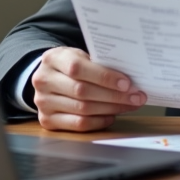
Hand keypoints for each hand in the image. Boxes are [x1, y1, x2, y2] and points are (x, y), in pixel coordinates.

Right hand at [30, 47, 146, 131]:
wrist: (49, 77)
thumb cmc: (71, 65)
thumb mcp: (80, 55)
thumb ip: (98, 63)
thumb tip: (130, 78)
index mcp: (52, 58)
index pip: (78, 68)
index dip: (104, 77)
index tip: (127, 83)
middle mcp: (43, 80)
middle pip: (82, 91)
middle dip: (114, 95)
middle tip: (136, 96)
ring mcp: (43, 102)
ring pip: (83, 109)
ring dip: (111, 108)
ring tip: (130, 105)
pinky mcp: (46, 120)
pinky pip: (78, 124)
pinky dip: (99, 121)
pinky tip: (112, 115)